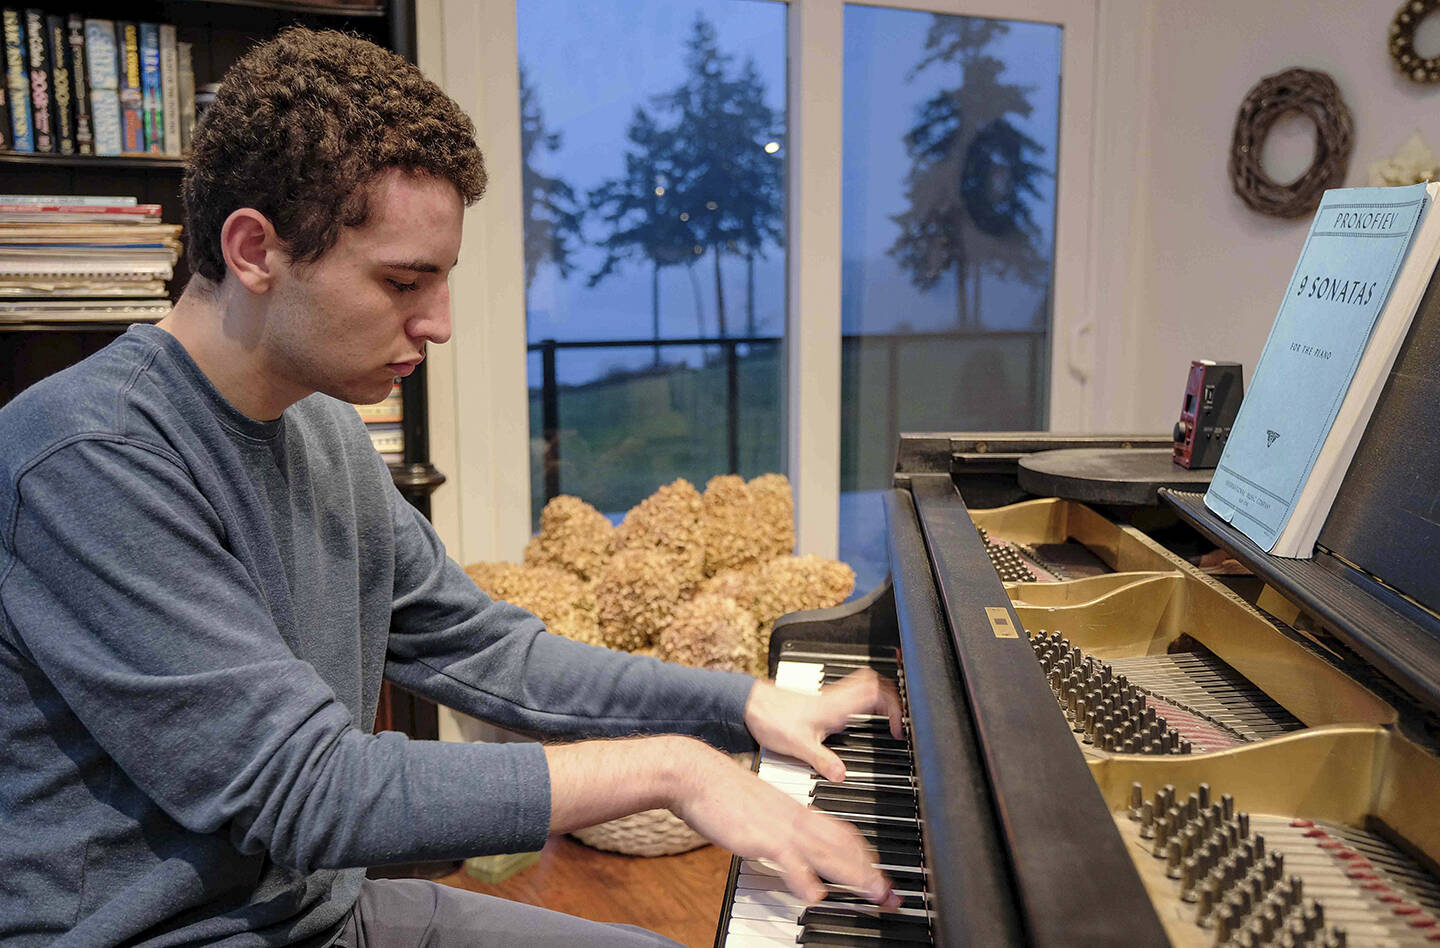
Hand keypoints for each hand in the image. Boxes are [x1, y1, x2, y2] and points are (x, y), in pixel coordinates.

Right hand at [665, 740, 899, 908]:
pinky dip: (804, 879)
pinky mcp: (760, 837)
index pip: (842, 833)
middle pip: (845, 845)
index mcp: (797, 811)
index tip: (880, 874)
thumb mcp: (760, 810)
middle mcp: (796, 818)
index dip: (865, 855)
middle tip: (891, 894)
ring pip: (827, 852)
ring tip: (875, 894)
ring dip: (854, 875)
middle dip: (871, 871)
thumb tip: (790, 852)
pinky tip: (816, 895)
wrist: (697, 774)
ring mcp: (780, 827)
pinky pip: (789, 859)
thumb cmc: (722, 793)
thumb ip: (778, 829)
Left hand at [744, 667, 902, 782]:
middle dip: (892, 696)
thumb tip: (841, 774)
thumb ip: (822, 760)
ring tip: (885, 717)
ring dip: (877, 697)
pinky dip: (861, 702)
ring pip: (862, 685)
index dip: (893, 706)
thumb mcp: (799, 746)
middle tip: (898, 718)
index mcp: (836, 705)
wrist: (747, 705)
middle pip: (874, 682)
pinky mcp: (819, 702)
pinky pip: (849, 694)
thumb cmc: (769, 718)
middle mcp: (834, 698)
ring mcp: (827, 697)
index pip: (876, 693)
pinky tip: (855, 719)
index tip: (897, 728)